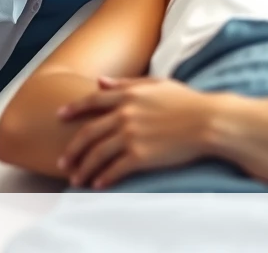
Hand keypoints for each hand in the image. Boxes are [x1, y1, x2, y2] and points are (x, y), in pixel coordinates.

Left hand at [57, 76, 209, 188]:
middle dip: (73, 149)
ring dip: (84, 168)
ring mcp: (131, 135)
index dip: (73, 109)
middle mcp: (125, 114)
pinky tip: (98, 184)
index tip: (59, 116)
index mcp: (129, 94)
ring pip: (97, 154)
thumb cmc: (188, 102)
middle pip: (88, 133)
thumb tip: (100, 82)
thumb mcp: (158, 84)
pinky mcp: (140, 155)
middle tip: (63, 161)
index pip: (92, 101)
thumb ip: (127, 83)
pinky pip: (114, 169)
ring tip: (76, 179)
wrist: (208, 121)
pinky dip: (103, 178)